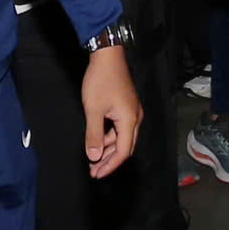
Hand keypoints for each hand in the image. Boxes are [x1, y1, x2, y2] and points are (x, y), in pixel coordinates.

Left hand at [79, 47, 141, 178]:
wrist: (107, 56)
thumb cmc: (100, 80)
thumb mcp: (93, 110)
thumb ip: (94, 135)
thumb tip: (94, 157)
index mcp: (130, 121)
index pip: (122, 152)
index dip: (110, 166)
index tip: (96, 174)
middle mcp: (135, 119)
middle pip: (125, 147)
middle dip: (109, 161)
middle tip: (93, 170)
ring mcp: (132, 112)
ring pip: (122, 138)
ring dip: (108, 149)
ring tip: (93, 158)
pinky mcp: (127, 107)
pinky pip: (121, 128)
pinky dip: (109, 137)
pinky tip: (98, 140)